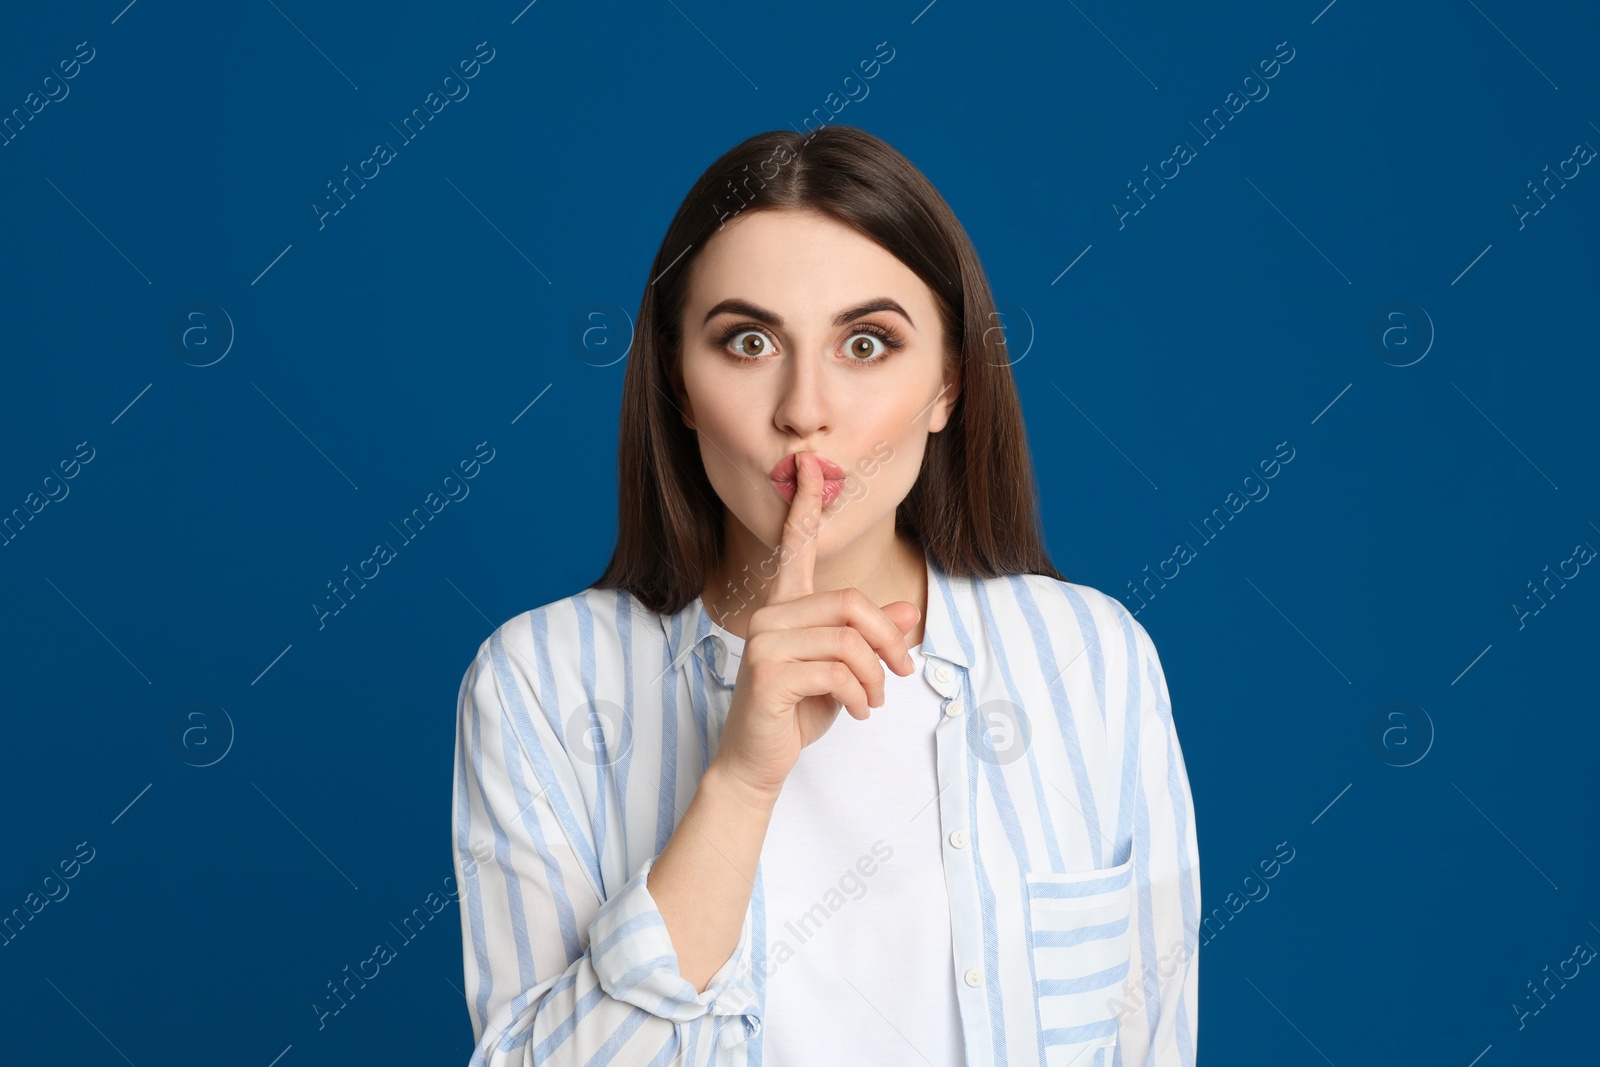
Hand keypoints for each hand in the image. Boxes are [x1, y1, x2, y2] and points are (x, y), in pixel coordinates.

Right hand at [710, 450, 921, 805]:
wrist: (757, 761)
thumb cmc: (796, 713)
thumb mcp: (844, 673)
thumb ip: (870, 639)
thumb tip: (905, 613)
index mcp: (783, 608)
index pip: (794, 548)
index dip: (805, 508)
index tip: (810, 467)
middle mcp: (768, 616)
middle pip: (849, 602)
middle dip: (887, 639)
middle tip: (902, 671)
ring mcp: (763, 642)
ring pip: (848, 639)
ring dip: (875, 675)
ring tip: (874, 699)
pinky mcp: (767, 672)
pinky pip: (838, 671)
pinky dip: (860, 695)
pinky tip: (858, 712)